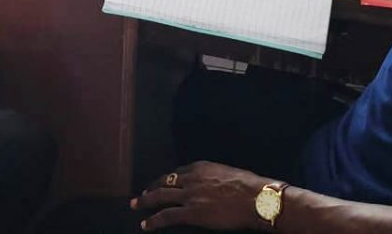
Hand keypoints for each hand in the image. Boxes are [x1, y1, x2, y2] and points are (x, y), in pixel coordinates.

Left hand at [132, 162, 272, 230]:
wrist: (256, 198)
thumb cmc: (250, 187)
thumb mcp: (229, 174)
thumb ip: (216, 178)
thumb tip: (215, 187)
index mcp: (202, 167)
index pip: (178, 172)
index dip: (168, 179)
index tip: (162, 183)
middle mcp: (191, 178)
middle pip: (165, 181)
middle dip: (151, 187)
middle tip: (142, 193)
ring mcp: (190, 195)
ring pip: (160, 196)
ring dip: (146, 201)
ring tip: (136, 205)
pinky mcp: (191, 213)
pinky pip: (166, 216)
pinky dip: (153, 220)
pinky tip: (146, 224)